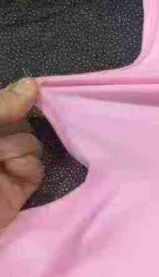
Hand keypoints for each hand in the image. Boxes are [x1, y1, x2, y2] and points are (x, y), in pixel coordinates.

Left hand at [0, 79, 43, 230]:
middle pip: (22, 122)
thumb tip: (32, 84)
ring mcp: (2, 169)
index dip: (18, 100)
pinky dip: (28, 167)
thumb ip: (0, 106)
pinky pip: (38, 168)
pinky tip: (12, 171)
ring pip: (33, 143)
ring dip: (18, 148)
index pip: (5, 106)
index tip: (32, 94)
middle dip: (15, 126)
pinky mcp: (16, 191)